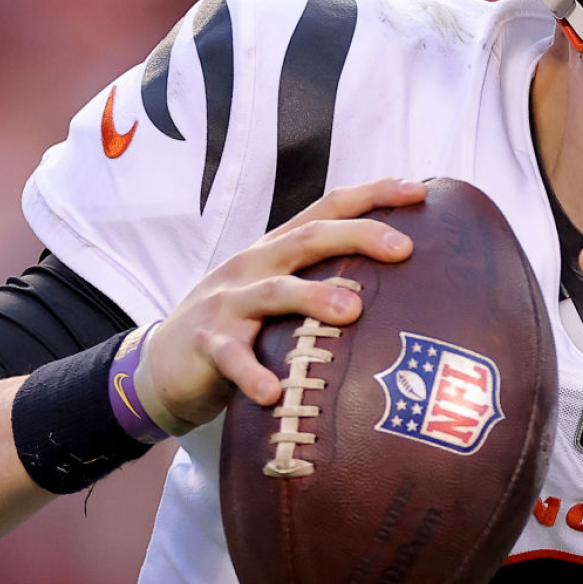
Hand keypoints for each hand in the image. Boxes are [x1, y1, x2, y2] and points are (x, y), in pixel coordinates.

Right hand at [139, 177, 426, 430]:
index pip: (328, 207)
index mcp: (278, 248)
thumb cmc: (242, 327)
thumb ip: (325, 282)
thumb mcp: (280, 292)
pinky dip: (253, 374)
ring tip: (352, 310)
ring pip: (275, 292)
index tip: (419, 190)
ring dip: (314, 297)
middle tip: (404, 248)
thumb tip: (403, 286)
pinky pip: (233, 358)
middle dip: (358, 236)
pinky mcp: (208, 344)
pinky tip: (273, 393)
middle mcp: (255, 264)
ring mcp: (229, 303)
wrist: (163, 363)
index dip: (373, 194)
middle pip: (309, 238)